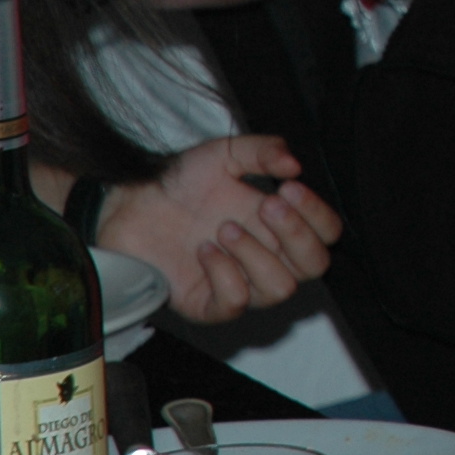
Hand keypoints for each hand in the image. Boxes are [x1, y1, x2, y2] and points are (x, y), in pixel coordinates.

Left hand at [95, 136, 343, 323]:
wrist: (128, 204)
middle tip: (266, 206)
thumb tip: (295, 164)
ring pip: (279, 289)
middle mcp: (266, 255)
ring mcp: (239, 282)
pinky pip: (234, 303)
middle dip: (296, 235)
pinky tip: (204, 250)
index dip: (318, 216)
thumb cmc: (178, 182)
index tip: (290, 188)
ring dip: (256, 256)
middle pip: (314, 266)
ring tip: (223, 228)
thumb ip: (263, 150)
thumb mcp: (223, 154)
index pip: (326, 233)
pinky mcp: (208, 304)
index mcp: (278, 222)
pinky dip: (223, 275)